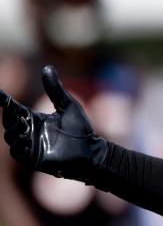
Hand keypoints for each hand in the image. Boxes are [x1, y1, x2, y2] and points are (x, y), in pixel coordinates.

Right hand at [1, 65, 106, 181]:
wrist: (91, 151)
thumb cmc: (81, 130)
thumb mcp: (68, 105)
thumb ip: (55, 89)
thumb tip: (47, 67)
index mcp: (35, 118)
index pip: (13, 107)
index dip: (4, 100)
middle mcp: (30, 130)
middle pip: (8, 121)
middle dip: (7, 114)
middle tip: (12, 108)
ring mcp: (30, 144)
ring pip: (10, 135)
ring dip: (12, 128)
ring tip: (23, 123)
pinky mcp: (33, 158)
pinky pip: (17, 151)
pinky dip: (17, 144)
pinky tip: (23, 137)